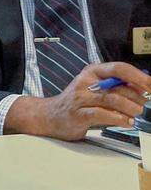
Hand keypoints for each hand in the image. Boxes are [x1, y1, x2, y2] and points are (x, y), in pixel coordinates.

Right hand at [5, 62, 150, 140]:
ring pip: (113, 99)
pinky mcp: (78, 114)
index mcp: (92, 72)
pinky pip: (103, 114)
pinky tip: (126, 122)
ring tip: (136, 114)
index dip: (138, 76)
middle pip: (119, 87)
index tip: (150, 85)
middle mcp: (85, 82)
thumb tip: (142, 90)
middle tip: (143, 105)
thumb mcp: (95, 89)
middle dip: (137, 98)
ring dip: (130, 108)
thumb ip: (115, 87)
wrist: (49, 116)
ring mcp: (80, 98)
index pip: (119, 68)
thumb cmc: (76, 103)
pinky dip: (119, 119)